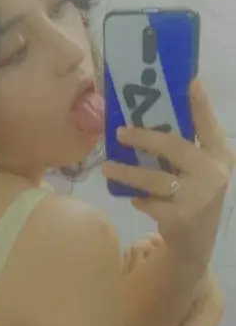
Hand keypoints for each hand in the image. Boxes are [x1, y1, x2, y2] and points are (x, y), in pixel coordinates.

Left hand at [102, 81, 234, 266]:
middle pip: (174, 147)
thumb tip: (149, 118)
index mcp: (219, 157)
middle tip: (119, 132)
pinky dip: (138, 198)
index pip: (210, 126)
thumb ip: (185, 149)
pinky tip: (134, 197)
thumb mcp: (199, 172)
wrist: (197, 243)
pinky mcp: (180, 218)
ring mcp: (198, 198)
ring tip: (107, 167)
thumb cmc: (193, 197)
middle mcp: (213, 175)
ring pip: (153, 178)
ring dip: (126, 171)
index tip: (190, 82)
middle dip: (143, 137)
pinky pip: (149, 202)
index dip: (201, 105)